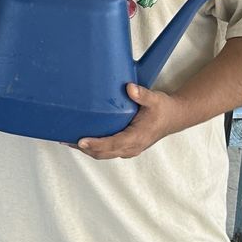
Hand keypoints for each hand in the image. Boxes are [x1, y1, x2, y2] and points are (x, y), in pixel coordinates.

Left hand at [75, 82, 197, 159]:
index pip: (113, 144)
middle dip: (85, 149)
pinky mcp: (127, 147)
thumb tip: (129, 88)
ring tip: (68, 140)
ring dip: (88, 150)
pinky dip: (95, 148)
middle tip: (66, 139)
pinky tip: (83, 141)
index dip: (96, 144)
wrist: (174, 117)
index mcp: (137, 137)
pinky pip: (108, 151)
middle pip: (104, 153)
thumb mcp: (155, 99)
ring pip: (105, 154)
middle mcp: (132, 147)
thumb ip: (142, 94)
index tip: (81, 141)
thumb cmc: (164, 109)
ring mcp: (129, 149)